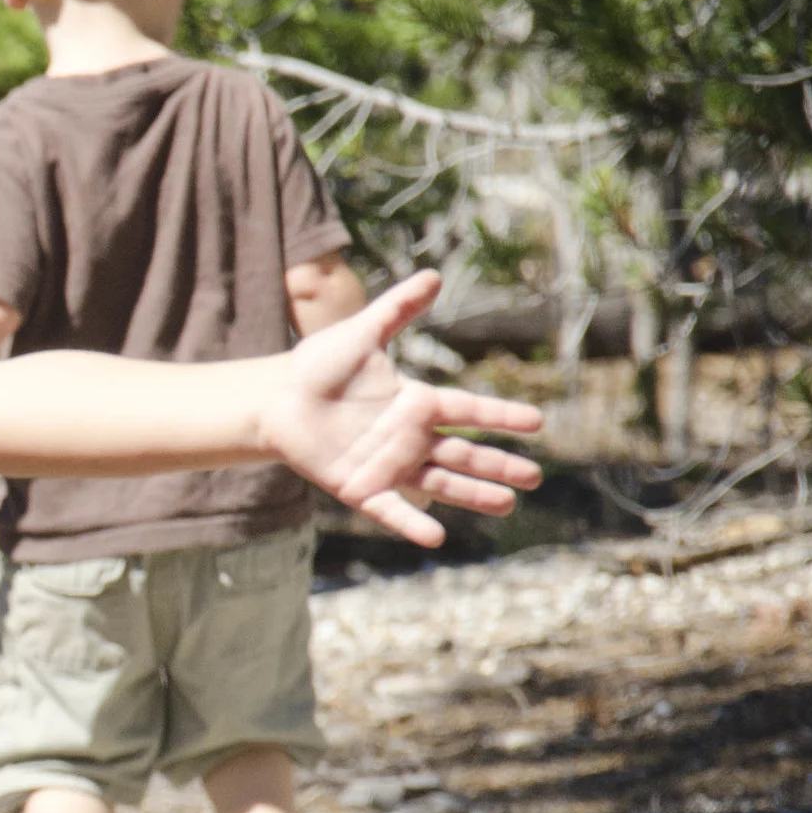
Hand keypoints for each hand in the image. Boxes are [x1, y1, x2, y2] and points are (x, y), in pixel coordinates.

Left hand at [265, 271, 542, 546]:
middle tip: (534, 478)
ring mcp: (389, 466)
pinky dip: (413, 522)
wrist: (274, 399)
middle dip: (499, 466)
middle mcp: (411, 438)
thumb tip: (433, 275)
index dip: (502, 416)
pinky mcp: (361, 489)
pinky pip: (392, 510)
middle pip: (464, 453)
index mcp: (417, 403)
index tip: (537, 422)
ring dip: (473, 495)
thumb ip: (396, 309)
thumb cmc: (318, 367)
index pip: (469, 410)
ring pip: (440, 483)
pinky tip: (437, 537)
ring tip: (507, 507)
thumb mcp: (360, 335)